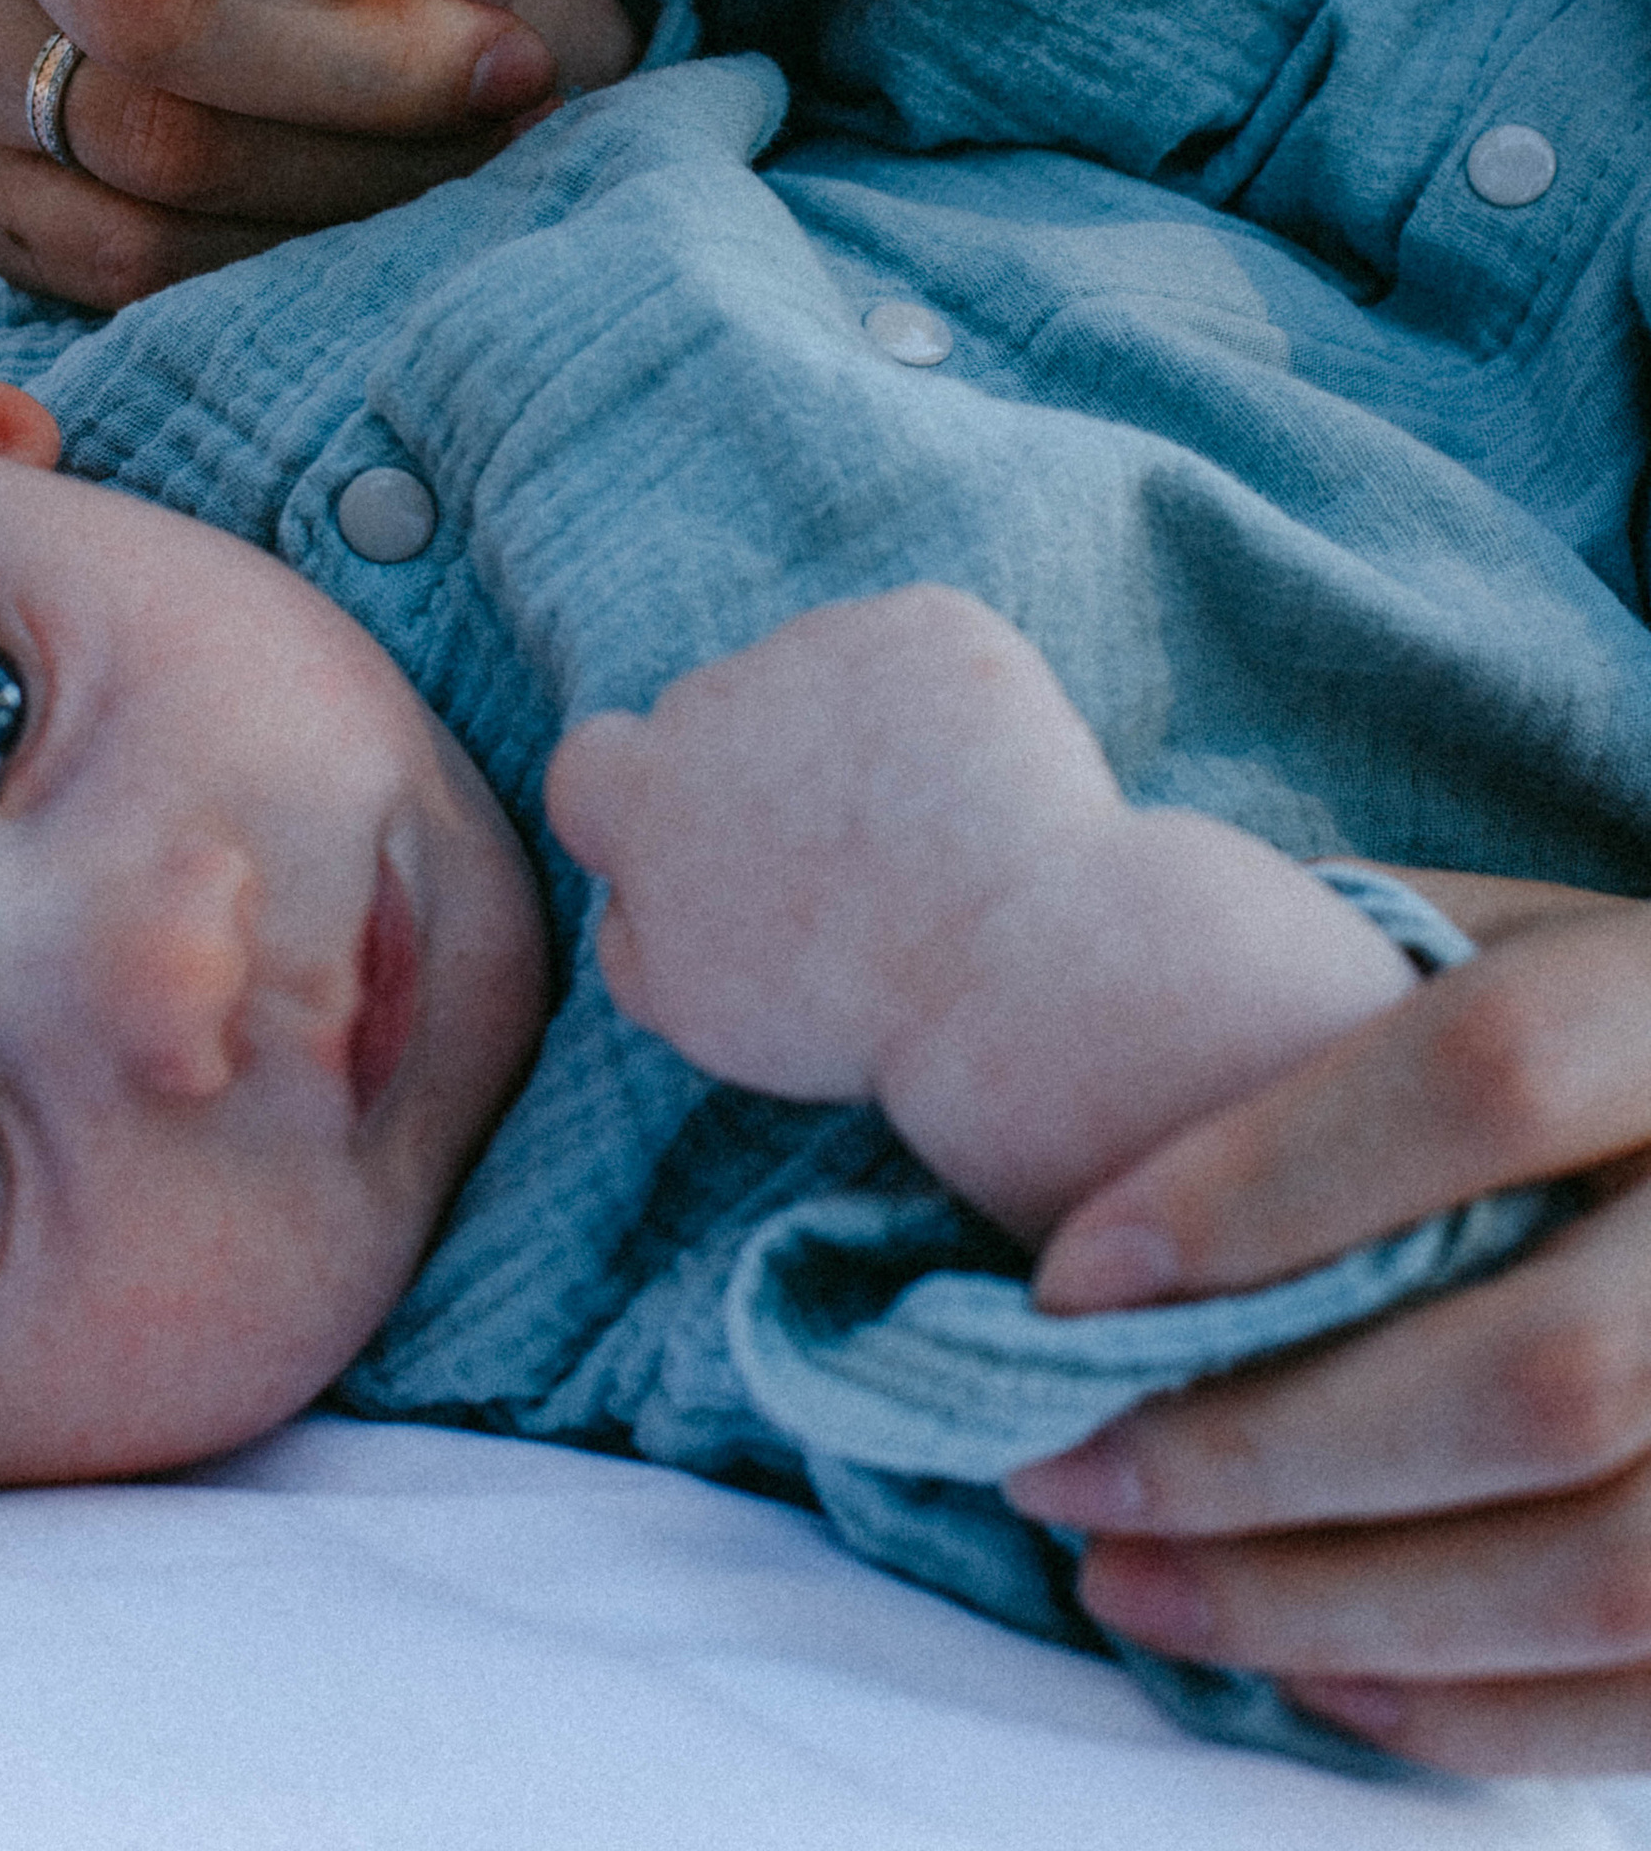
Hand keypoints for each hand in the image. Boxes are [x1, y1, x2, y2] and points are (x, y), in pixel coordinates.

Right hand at [544, 592, 1109, 1114]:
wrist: (1015, 962)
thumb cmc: (857, 1011)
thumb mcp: (695, 1009)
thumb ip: (632, 935)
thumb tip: (625, 891)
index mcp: (644, 788)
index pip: (590, 764)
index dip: (640, 802)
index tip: (709, 849)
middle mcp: (718, 695)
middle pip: (715, 713)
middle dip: (764, 766)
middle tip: (848, 861)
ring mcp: (826, 644)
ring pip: (820, 675)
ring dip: (855, 730)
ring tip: (933, 837)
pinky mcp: (926, 623)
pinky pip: (917, 649)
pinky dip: (945, 705)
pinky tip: (984, 788)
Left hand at [1006, 888, 1650, 1772]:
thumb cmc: (1543, 1020)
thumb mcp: (1472, 941)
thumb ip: (1325, 986)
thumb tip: (1079, 1093)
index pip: (1489, 1075)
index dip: (1266, 1184)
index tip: (1067, 1280)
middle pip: (1541, 1377)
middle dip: (1260, 1452)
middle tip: (1056, 1471)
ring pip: (1601, 1570)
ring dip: (1331, 1607)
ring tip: (1135, 1582)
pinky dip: (1465, 1710)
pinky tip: (1303, 1667)